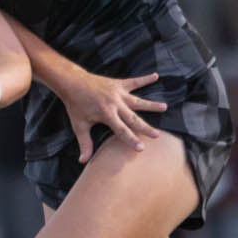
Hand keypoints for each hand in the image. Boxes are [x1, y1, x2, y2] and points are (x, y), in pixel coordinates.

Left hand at [51, 68, 168, 162]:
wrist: (72, 83)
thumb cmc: (75, 105)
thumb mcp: (79, 125)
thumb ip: (84, 143)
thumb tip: (83, 161)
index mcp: (106, 114)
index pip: (121, 130)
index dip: (131, 140)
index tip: (141, 148)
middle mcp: (115, 104)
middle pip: (133, 118)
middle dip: (145, 127)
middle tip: (157, 135)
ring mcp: (118, 93)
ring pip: (138, 100)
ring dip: (151, 104)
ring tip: (165, 107)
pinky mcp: (118, 84)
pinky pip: (134, 81)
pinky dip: (145, 79)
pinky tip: (156, 76)